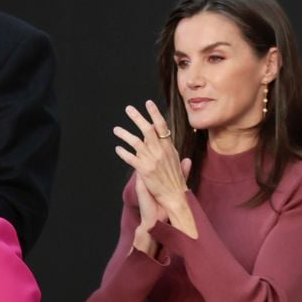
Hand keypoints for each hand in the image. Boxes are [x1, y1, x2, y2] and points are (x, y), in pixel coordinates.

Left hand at [114, 100, 197, 245]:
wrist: (175, 198)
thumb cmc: (178, 184)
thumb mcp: (181, 169)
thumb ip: (181, 162)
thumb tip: (185, 158)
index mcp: (170, 148)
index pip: (162, 126)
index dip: (155, 113)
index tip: (148, 103)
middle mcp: (161, 151)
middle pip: (147, 129)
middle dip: (137, 117)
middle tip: (128, 109)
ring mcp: (152, 160)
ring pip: (136, 142)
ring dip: (125, 134)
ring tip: (116, 129)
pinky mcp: (144, 170)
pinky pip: (130, 158)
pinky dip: (123, 152)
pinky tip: (117, 149)